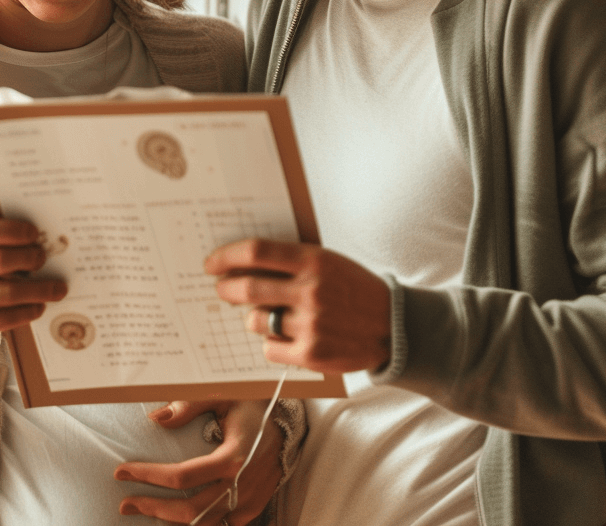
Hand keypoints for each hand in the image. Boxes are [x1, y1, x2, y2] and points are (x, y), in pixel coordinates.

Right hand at [0, 214, 66, 349]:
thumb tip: (42, 240)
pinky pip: (2, 318)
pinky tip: (39, 307)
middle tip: (44, 260)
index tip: (34, 234)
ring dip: (37, 290)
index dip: (10, 230)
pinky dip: (26, 312)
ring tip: (57, 289)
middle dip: (28, 259)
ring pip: (6, 293)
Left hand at [114, 399, 282, 523]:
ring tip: (142, 509)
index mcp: (233, 456)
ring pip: (203, 524)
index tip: (122, 472)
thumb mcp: (222, 395)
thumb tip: (155, 418)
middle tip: (125, 502)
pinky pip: (219, 525)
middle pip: (189, 510)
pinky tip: (173, 516)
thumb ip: (189, 404)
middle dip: (152, 507)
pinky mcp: (252, 511)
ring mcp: (248, 503)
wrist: (289, 427)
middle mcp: (241, 485)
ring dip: (169, 520)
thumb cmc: (252, 406)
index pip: (182, 477)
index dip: (149, 476)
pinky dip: (195, 523)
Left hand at [205, 239, 390, 373]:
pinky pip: (270, 348)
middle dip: (226, 289)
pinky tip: (287, 337)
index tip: (212, 262)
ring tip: (267, 316)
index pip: (256, 252)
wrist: (393, 326)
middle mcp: (310, 291)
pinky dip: (272, 343)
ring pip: (256, 321)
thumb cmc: (352, 288)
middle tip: (221, 289)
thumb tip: (242, 261)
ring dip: (253, 319)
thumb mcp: (327, 261)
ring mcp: (311, 324)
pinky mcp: (312, 354)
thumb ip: (291, 261)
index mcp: (313, 260)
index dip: (227, 256)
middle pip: (247, 288)